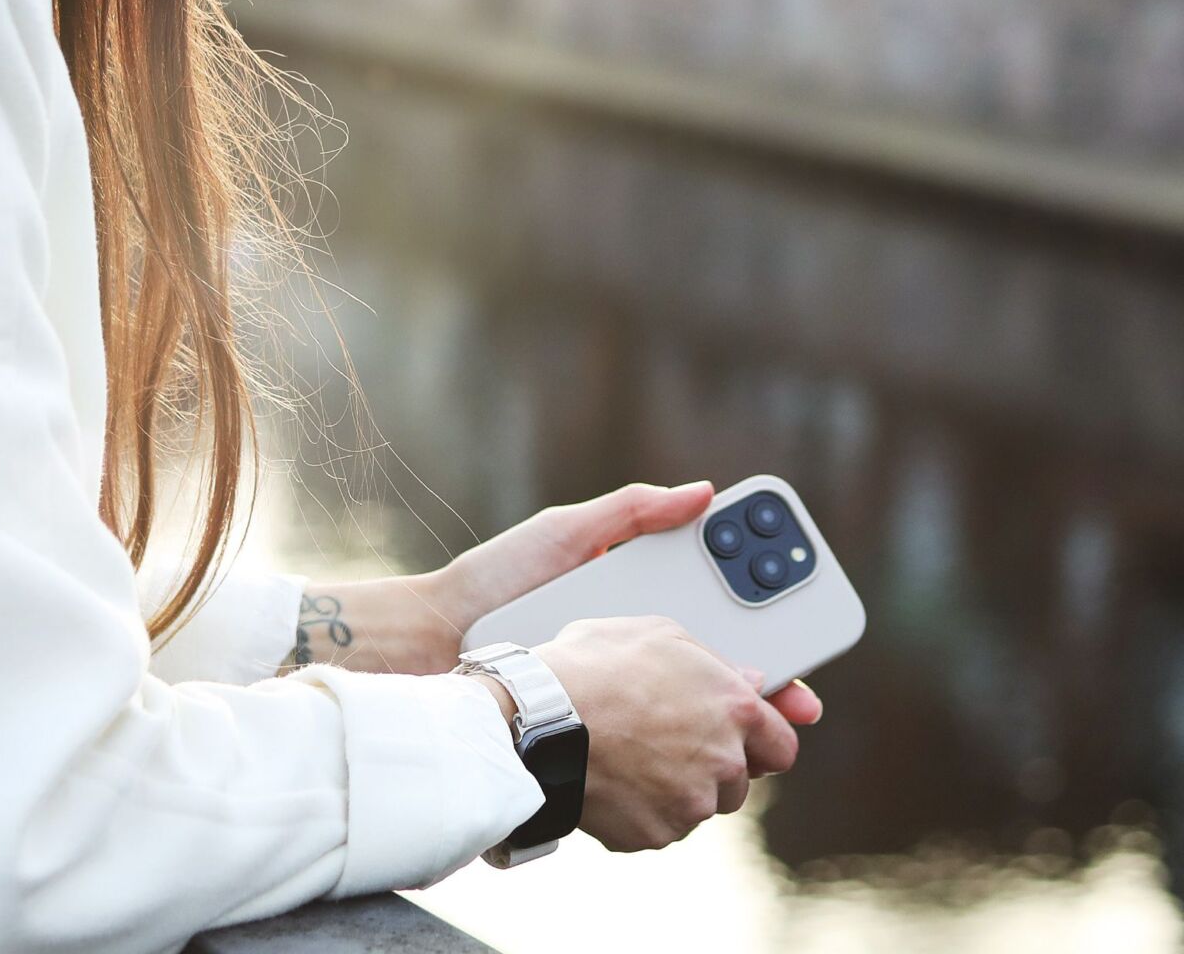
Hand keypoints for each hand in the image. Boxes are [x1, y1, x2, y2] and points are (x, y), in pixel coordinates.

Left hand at [437, 480, 823, 728]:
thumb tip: (701, 492)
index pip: (713, 608)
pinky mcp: (598, 724)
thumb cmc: (501, 579)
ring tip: (768, 717)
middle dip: (767, 678)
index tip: (802, 615)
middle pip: (717, 667)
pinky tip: (713, 751)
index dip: (762, 615)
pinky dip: (690, 750)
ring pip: (695, 711)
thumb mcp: (566, 532)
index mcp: (636, 600)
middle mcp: (634, 648)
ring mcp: (617, 689)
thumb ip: (631, 512)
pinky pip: (652, 741)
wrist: (441, 638)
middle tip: (802, 693)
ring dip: (739, 720)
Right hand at [537, 615, 801, 850]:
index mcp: (732, 707)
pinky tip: (613, 774)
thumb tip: (749, 682)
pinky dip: (642, 806)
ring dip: (677, 786)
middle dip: (712, 762)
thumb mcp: (656, 634)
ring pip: (698, 803)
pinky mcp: (657, 832)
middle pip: (738, 778)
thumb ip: (712, 661)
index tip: (753, 741)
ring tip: (629, 751)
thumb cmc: (592, 666)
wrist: (540, 719)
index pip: (781, 743)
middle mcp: (723, 761)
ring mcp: (691, 803)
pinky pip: (660, 824)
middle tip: (666, 736)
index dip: (764, 739)